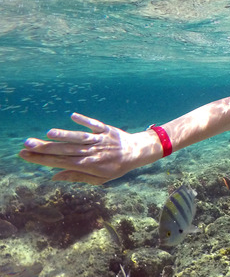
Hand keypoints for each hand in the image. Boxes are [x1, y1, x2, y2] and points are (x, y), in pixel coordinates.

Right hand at [18, 112, 158, 184]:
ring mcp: (100, 140)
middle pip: (66, 150)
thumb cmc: (115, 167)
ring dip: (64, 135)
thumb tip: (53, 177)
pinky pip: (94, 124)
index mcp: (89, 166)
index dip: (43, 160)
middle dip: (45, 148)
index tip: (26, 155)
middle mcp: (93, 153)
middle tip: (26, 144)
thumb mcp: (98, 179)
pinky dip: (84, 120)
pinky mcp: (106, 129)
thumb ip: (76, 176)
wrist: (137, 152)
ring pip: (79, 138)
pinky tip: (72, 116)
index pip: (61, 163)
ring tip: (48, 134)